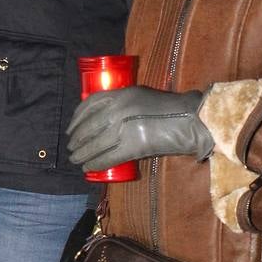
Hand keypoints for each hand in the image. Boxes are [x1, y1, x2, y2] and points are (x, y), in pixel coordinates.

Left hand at [67, 86, 213, 170]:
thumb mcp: (139, 96)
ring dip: (83, 154)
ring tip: (76, 160)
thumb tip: (102, 118)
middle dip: (77, 139)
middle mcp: (119, 109)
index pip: (89, 105)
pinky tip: (90, 167)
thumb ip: (120, 103)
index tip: (71, 128)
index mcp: (120, 95)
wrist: (190, 120)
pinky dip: (97, 163)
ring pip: (96, 143)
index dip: (76, 118)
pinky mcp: (134, 146)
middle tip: (71, 147)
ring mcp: (125, 128)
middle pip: (89, 126)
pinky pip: (110, 157)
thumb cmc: (167, 108)